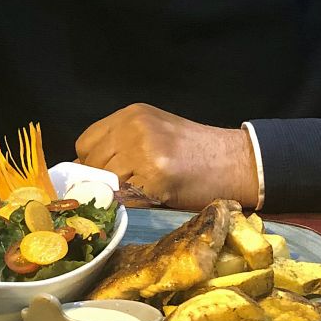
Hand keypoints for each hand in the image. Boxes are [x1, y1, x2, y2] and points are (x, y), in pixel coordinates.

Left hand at [75, 104, 258, 209]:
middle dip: (103, 181)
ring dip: (119, 195)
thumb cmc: (196, 151)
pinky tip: (152, 199)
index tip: (104, 175)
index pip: (85, 142)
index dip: (91, 162)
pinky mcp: (155, 178)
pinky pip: (127, 200)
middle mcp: (134, 128)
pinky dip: (133, 206)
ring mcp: (143, 152)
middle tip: (126, 189)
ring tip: (143, 192)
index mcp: (131, 114)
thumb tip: (84, 170)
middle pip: (92, 164)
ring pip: (107, 184)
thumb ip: (121, 142)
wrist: (235, 161)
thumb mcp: (155, 132)